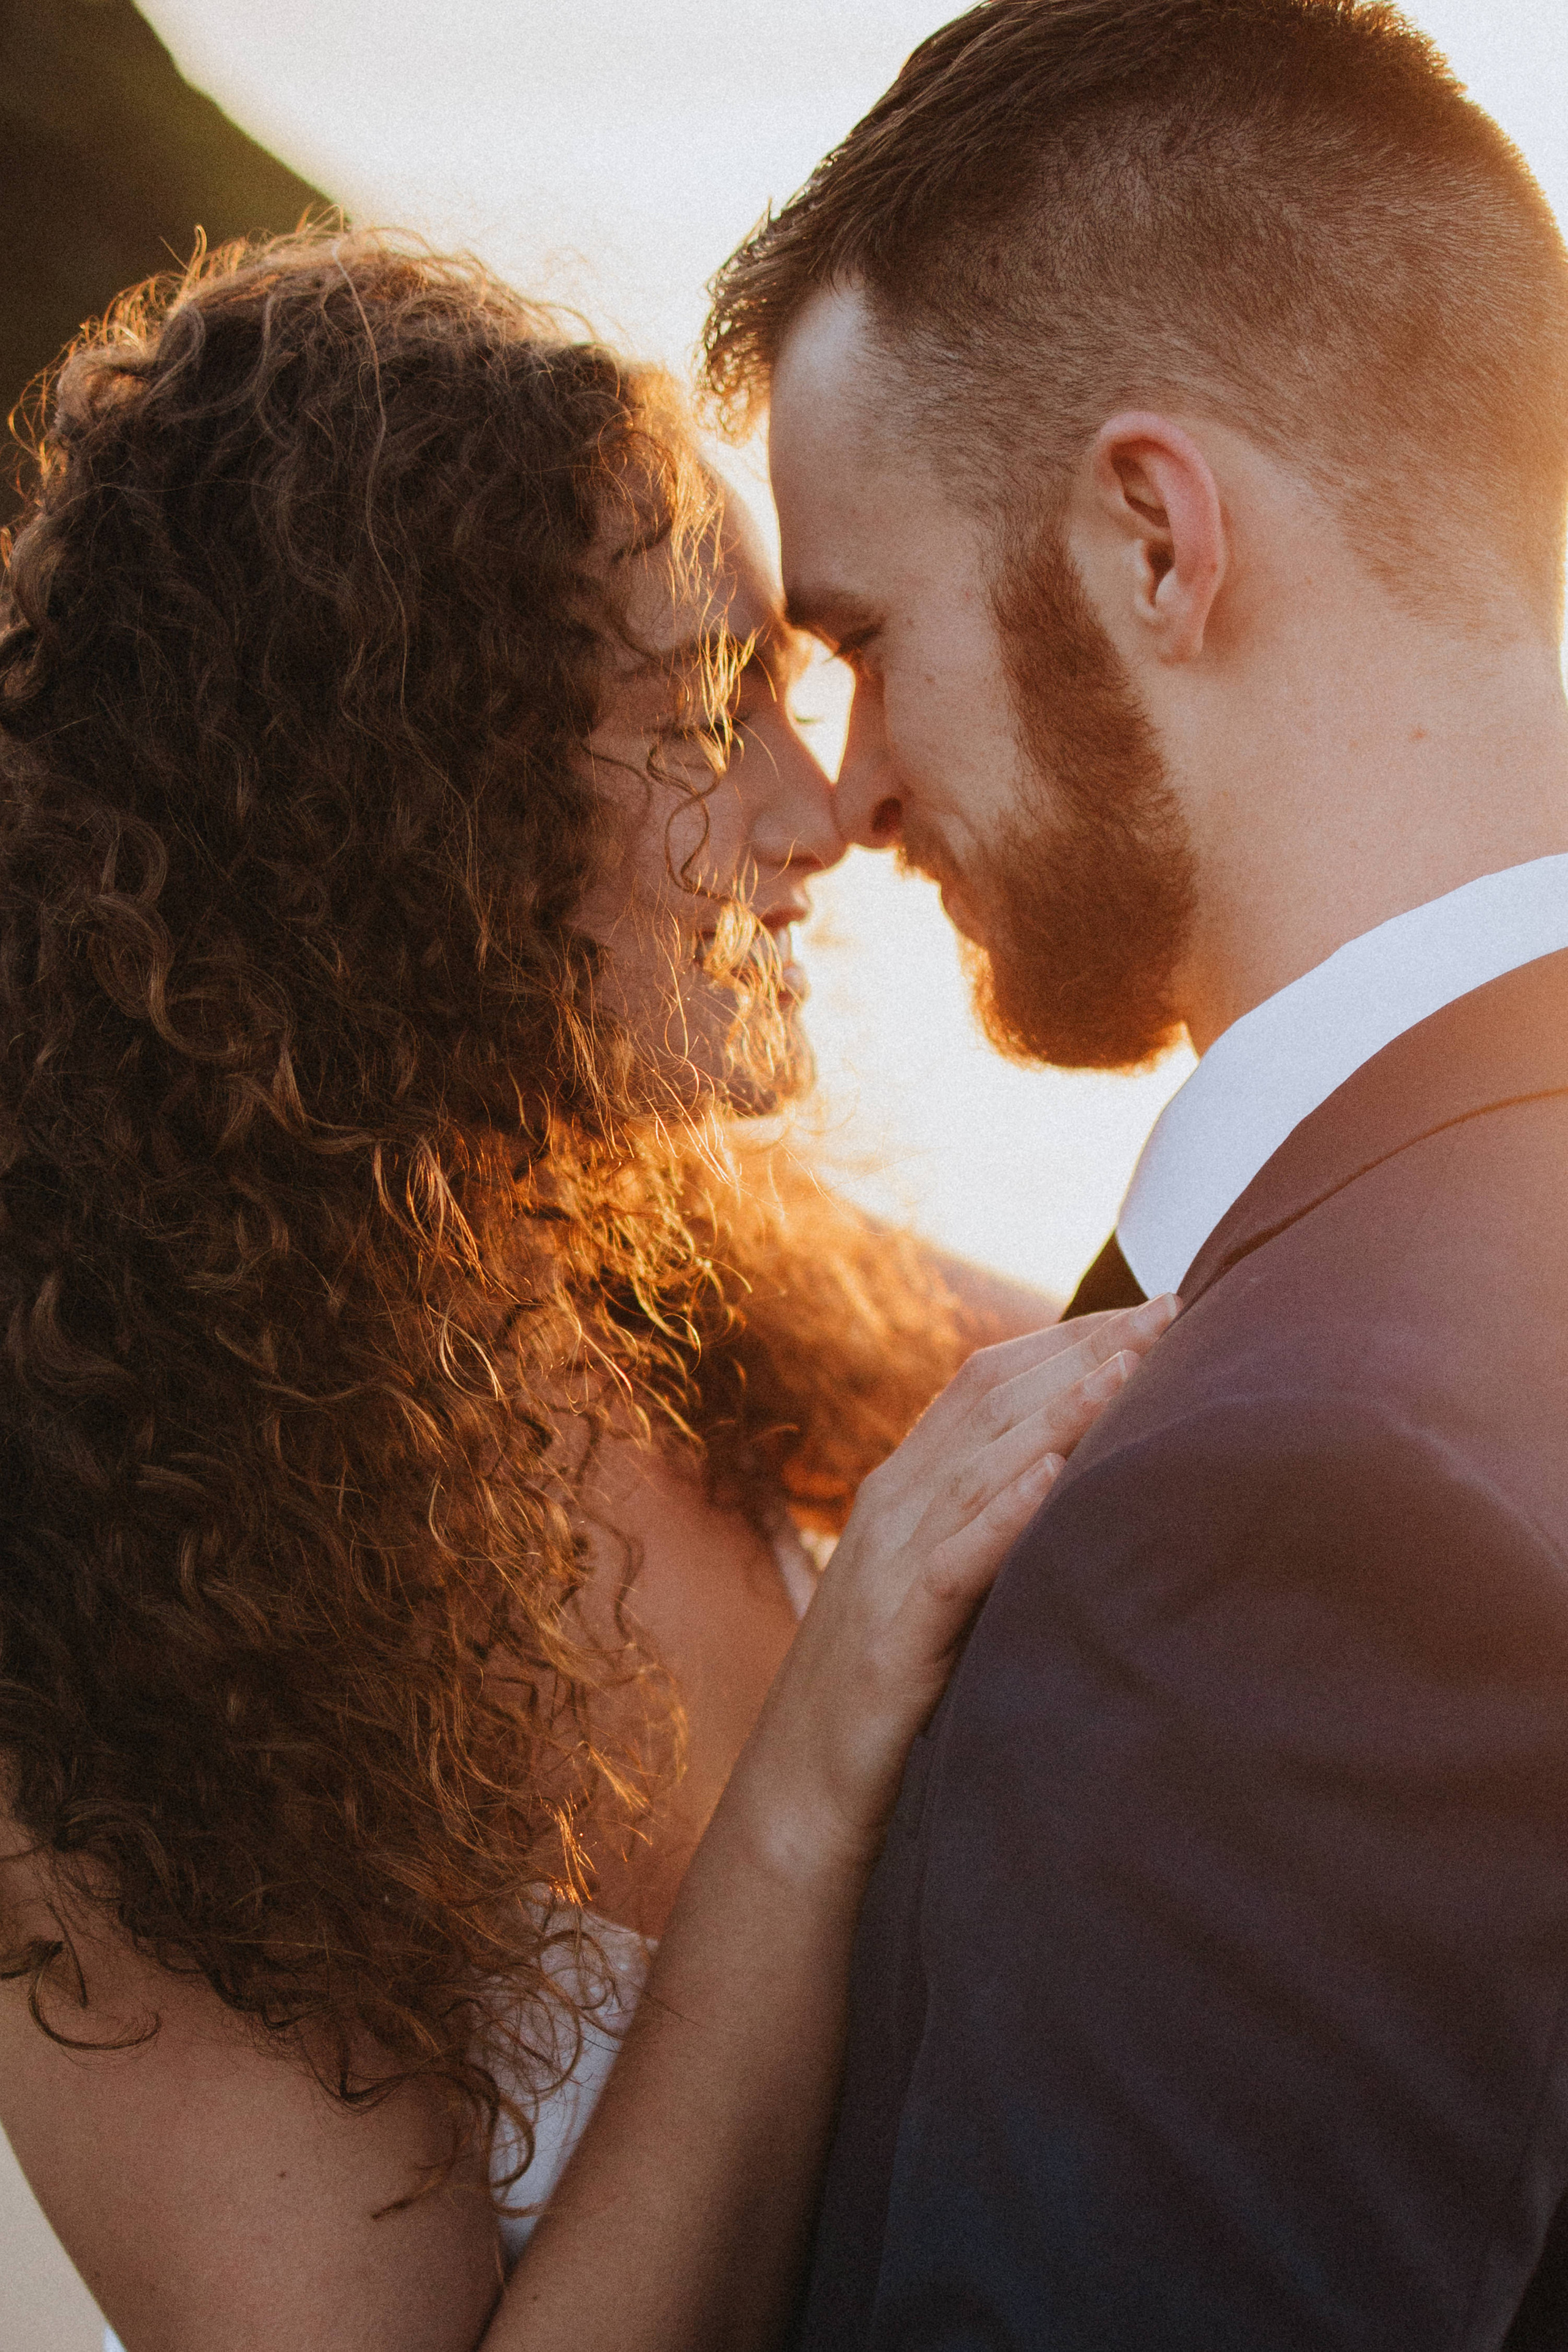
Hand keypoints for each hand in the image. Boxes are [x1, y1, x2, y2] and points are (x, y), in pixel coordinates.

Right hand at [730, 1294, 1179, 1886]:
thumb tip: (1095, 1481)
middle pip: (993, 1401)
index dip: (1072, 1338)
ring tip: (1135, 1364)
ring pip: (980, 1463)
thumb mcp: (947, 1589)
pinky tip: (1055, 1476)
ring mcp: (884, 1564)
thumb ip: (997, 1528)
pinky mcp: (890, 1634)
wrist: (802, 1800)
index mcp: (906, 1486)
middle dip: (1087, 1350)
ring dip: (1063, 1410)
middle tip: (1175, 1310)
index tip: (1157, 1308)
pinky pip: (952, 1560)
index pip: (990, 1379)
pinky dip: (1003, 1511)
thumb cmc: (892, 1697)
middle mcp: (892, 1504)